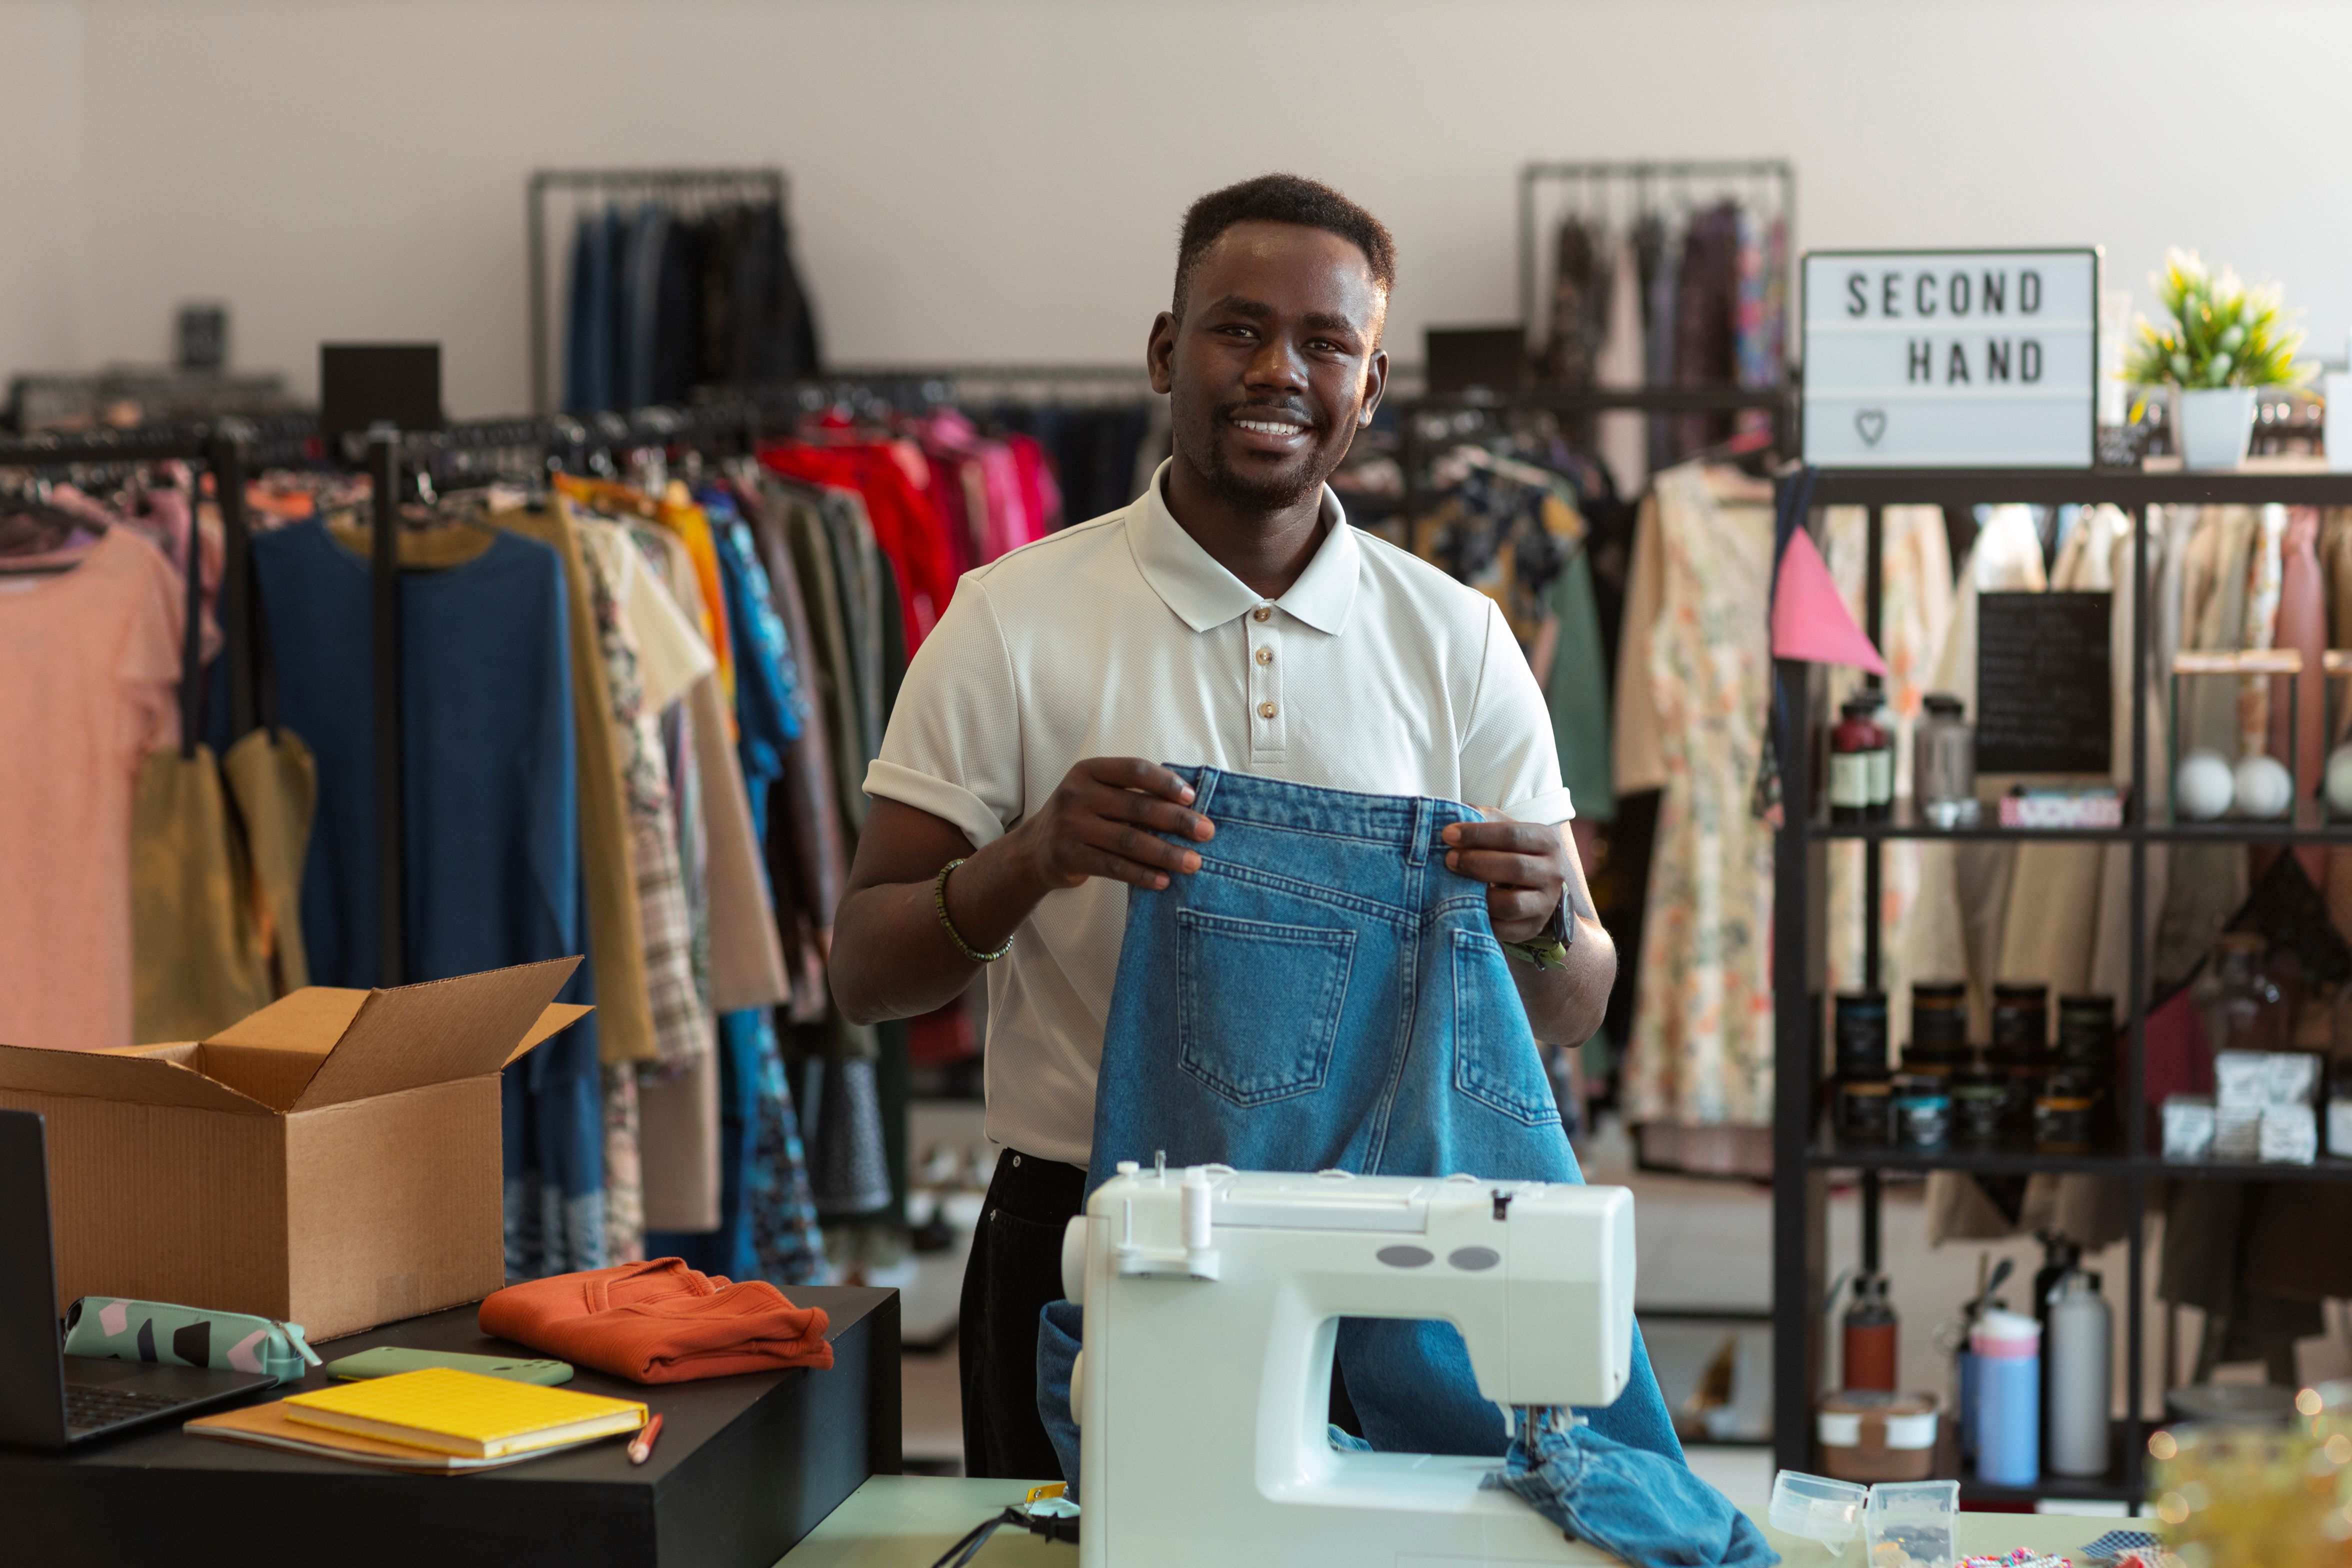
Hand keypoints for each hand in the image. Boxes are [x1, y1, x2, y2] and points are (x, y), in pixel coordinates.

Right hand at [1003, 757, 1214, 894]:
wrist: (1034, 850)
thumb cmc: (1082, 818)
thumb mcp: (1097, 794)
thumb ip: (1132, 793)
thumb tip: (1190, 803)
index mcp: (1088, 771)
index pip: (1134, 770)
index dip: (1166, 783)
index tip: (1193, 798)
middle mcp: (1076, 794)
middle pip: (1137, 807)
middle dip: (1177, 821)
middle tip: (1207, 832)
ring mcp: (1070, 826)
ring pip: (1129, 841)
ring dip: (1166, 853)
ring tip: (1194, 863)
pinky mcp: (1069, 857)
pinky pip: (1114, 867)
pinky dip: (1142, 875)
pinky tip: (1164, 881)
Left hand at [1441, 814, 1567, 942]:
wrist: (1535, 888)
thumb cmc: (1511, 852)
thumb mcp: (1503, 830)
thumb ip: (1482, 819)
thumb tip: (1450, 814)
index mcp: (1546, 841)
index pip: (1513, 835)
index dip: (1478, 834)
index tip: (1447, 834)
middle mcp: (1553, 872)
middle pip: (1515, 868)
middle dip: (1476, 863)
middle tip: (1448, 859)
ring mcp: (1545, 903)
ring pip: (1512, 903)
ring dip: (1480, 896)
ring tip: (1455, 887)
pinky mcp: (1533, 927)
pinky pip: (1506, 930)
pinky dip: (1483, 921)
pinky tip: (1466, 910)